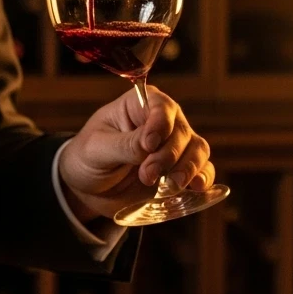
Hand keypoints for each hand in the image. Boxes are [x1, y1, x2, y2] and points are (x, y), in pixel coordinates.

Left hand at [57, 85, 214, 223]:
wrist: (88, 187)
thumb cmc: (88, 157)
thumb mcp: (97, 149)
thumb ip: (124, 145)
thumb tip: (152, 143)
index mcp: (139, 105)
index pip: (161, 106)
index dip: (160, 124)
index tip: (148, 145)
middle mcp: (164, 121)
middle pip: (182, 132)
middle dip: (167, 156)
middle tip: (146, 176)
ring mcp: (175, 146)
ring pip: (198, 150)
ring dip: (188, 169)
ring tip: (168, 186)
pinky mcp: (181, 171)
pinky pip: (203, 171)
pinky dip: (203, 179)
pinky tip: (196, 188)